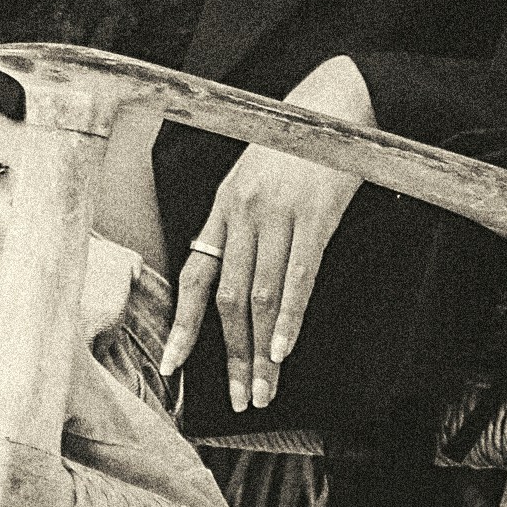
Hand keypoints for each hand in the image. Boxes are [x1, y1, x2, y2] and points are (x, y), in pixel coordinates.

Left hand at [159, 55, 367, 412]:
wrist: (333, 107)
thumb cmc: (291, 147)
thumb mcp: (250, 179)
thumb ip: (237, 226)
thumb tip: (228, 282)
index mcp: (221, 208)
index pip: (193, 276)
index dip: (181, 325)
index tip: (172, 367)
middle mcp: (242, 214)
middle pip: (229, 298)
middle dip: (231, 355)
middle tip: (240, 398)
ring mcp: (278, 215)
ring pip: (262, 296)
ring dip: (261, 350)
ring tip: (265, 390)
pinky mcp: (316, 216)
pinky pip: (299, 276)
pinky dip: (290, 317)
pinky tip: (284, 349)